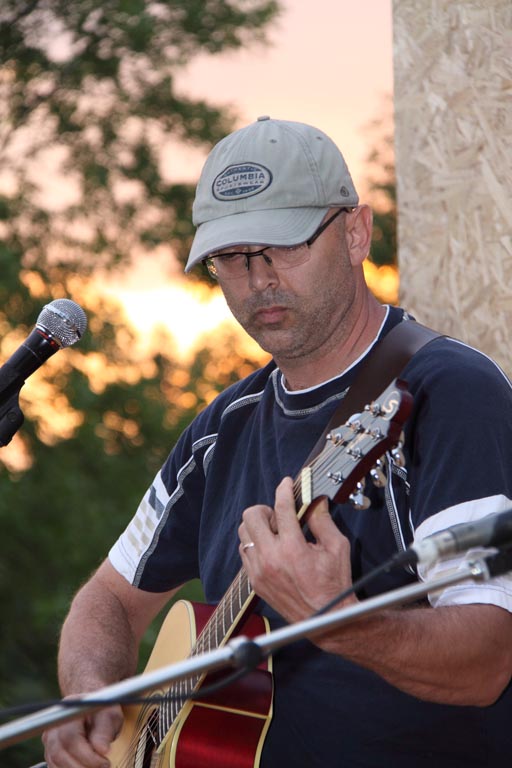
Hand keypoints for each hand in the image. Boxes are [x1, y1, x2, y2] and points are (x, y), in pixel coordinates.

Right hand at [43, 702, 122, 767]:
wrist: (96, 715)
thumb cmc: (102, 713)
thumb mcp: (108, 716)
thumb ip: (104, 731)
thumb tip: (102, 750)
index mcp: (66, 712)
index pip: (71, 738)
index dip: (87, 756)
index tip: (104, 762)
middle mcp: (53, 726)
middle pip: (59, 754)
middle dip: (82, 766)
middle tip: (102, 767)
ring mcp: (49, 741)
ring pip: (56, 763)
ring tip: (97, 767)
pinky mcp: (50, 753)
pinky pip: (56, 767)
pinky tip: (87, 766)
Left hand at [238, 477, 355, 623]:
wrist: (325, 619)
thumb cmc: (333, 584)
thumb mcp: (337, 547)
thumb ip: (323, 520)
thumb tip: (315, 500)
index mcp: (292, 548)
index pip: (282, 507)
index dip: (284, 490)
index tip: (286, 484)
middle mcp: (271, 559)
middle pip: (251, 516)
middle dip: (265, 509)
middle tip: (279, 516)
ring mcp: (259, 571)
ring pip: (243, 533)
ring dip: (258, 527)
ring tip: (276, 533)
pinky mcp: (255, 581)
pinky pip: (244, 552)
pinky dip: (255, 544)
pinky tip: (271, 548)